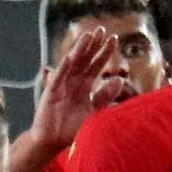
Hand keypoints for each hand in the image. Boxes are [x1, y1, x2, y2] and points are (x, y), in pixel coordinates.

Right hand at [24, 28, 124, 153]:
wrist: (53, 142)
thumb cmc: (72, 128)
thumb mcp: (94, 111)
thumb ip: (106, 96)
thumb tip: (120, 79)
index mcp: (85, 86)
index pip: (96, 65)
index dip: (104, 52)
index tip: (114, 39)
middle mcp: (73, 82)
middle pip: (85, 59)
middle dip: (93, 45)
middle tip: (101, 29)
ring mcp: (61, 85)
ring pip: (72, 64)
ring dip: (79, 49)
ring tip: (87, 35)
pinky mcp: (50, 93)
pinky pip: (57, 78)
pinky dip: (62, 68)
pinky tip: (70, 56)